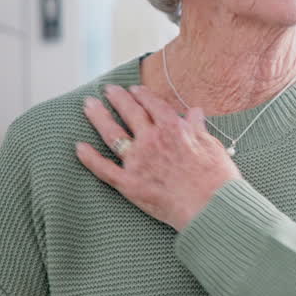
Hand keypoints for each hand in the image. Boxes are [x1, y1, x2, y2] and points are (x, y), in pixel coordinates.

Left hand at [76, 84, 240, 230]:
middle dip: (117, 98)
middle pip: (130, 113)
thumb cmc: (217, 178)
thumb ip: (197, 128)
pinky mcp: (129, 183)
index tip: (134, 89)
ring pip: (112, 134)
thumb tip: (194, 112)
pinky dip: (90, 158)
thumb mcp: (212, 145)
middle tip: (108, 89)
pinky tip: (79, 147)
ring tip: (88, 105)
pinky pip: (104, 169)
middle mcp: (152, 139)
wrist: (211, 206)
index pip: (154, 104)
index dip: (142, 95)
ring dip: (98, 117)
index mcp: (173, 128)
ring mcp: (138, 161)